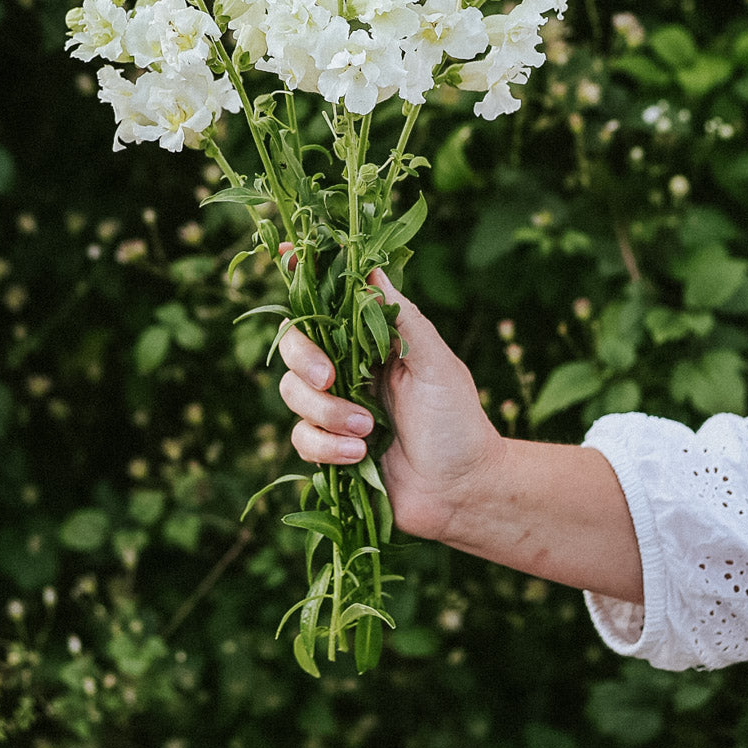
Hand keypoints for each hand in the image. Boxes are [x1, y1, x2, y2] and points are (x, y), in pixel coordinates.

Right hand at [280, 269, 643, 599]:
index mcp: (371, 341)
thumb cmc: (458, 421)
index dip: (302, 278)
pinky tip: (359, 454)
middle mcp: (347, 369)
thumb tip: (372, 268)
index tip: (284, 256)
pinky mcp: (328, 447)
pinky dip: (327, 446)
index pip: (329, 304)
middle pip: (294, 345)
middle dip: (304, 359)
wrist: (463, 491)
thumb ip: (401, 318)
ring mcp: (334, 408)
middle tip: (329, 378)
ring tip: (370, 430)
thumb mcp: (435, 362)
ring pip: (292, 393)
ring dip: (327, 412)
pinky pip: (301, 438)